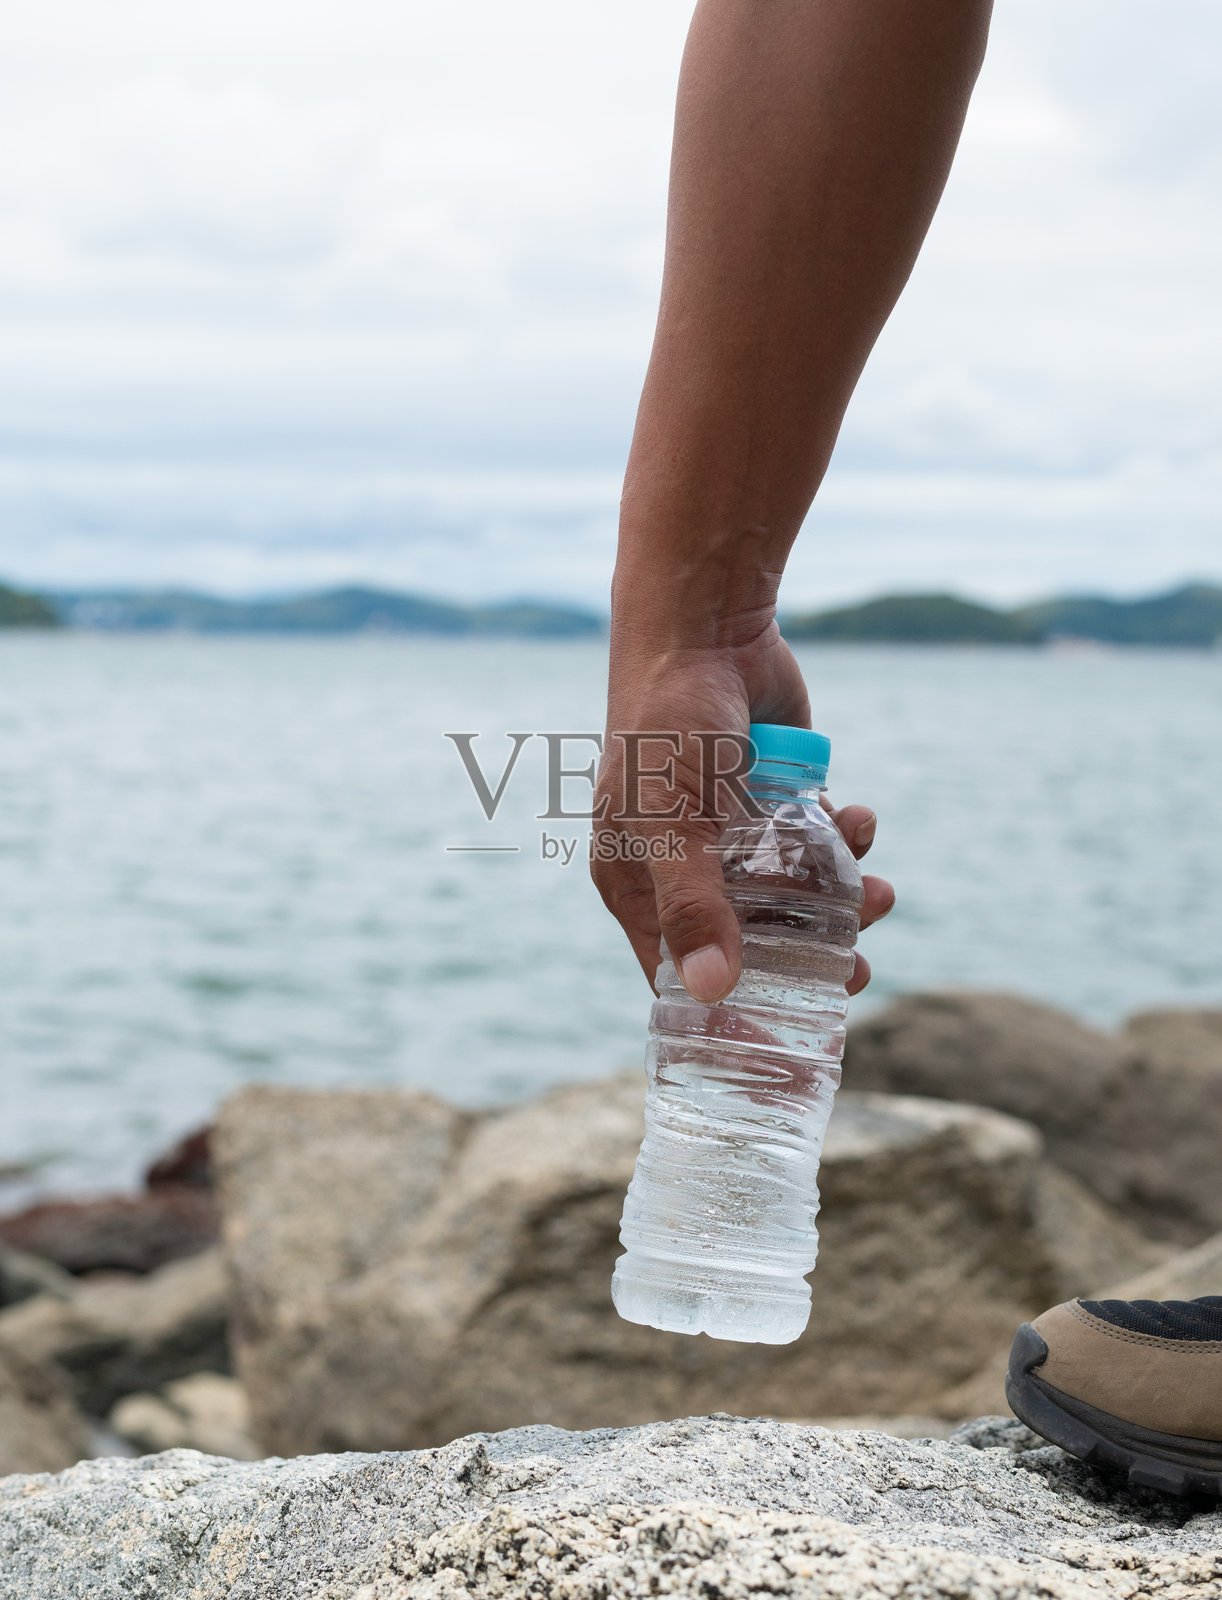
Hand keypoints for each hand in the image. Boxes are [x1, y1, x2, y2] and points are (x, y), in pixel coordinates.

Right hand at [591, 617, 894, 1001]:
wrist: (707, 626)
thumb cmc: (668, 724)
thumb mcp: (674, 820)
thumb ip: (692, 905)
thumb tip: (714, 992)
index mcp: (638, 881)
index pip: (678, 973)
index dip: (730, 1010)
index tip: (788, 1038)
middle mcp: (682, 863)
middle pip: (748, 938)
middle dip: (807, 954)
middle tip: (858, 968)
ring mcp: (730, 829)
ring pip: (793, 892)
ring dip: (841, 897)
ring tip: (877, 892)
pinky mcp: (774, 795)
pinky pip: (815, 839)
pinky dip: (844, 836)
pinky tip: (858, 813)